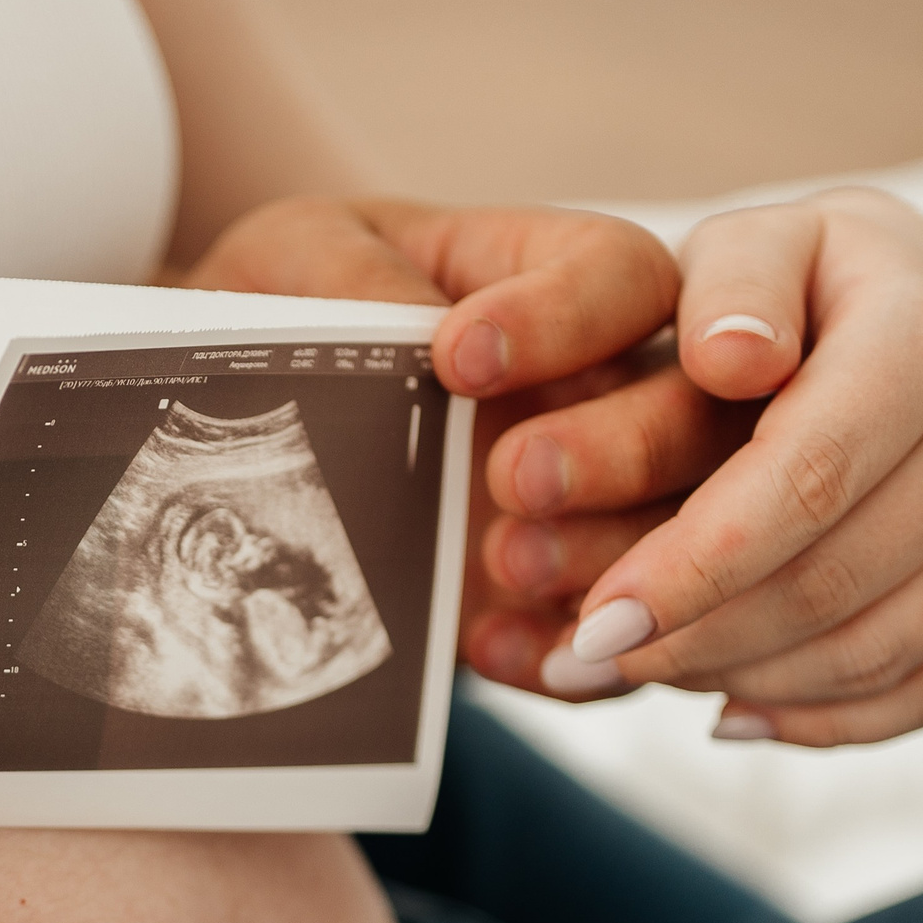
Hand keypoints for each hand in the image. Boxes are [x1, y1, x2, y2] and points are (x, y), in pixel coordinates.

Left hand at [178, 195, 685, 699]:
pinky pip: (621, 642)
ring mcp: (608, 501)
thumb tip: (409, 324)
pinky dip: (570, 659)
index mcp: (556, 274)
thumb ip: (347, 276)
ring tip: (503, 566)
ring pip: (686, 533)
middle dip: (624, 449)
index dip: (568, 314)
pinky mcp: (573, 600)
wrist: (227, 438)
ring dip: (612, 560)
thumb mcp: (293, 263)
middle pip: (695, 410)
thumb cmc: (281, 314)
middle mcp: (610, 384)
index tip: (461, 357)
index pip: (621, 274)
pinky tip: (485, 648)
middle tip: (515, 481)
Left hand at [473, 187, 922, 743]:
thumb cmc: (793, 287)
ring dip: (737, 680)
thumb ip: (726, 287)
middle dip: (694, 637)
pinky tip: (728, 707)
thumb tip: (731, 358)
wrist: (913, 306)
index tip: (594, 623)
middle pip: (832, 584)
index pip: (806, 482)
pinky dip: (819, 719)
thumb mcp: (745, 248)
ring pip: (872, 652)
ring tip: (640, 669)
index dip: (693, 568)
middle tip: (588, 656)